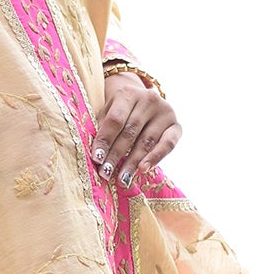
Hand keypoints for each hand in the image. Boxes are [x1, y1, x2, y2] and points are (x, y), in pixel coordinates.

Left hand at [93, 72, 180, 187]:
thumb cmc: (119, 110)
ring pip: (146, 142)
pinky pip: (167, 145)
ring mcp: (165, 112)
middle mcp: (149, 100)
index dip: (105, 140)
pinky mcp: (177, 126)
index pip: (115, 120)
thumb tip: (97, 156)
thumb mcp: (108, 112)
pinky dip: (155, 158)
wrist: (142, 99)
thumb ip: (102, 129)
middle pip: (130, 132)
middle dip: (116, 155)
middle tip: (106, 173)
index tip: (96, 159)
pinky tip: (143, 169)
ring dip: (132, 162)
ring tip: (122, 179)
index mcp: (128, 94)